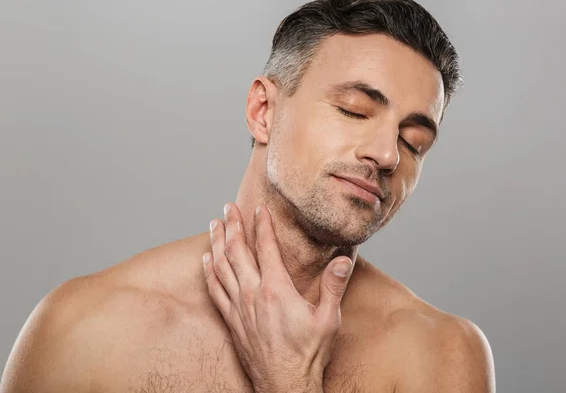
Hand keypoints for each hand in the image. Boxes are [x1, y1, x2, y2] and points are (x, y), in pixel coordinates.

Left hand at [202, 202, 353, 392]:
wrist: (285, 386)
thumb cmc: (308, 355)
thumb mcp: (328, 319)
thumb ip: (334, 285)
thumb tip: (344, 258)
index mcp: (277, 290)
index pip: (266, 248)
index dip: (262, 225)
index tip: (259, 208)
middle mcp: (253, 295)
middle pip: (237, 252)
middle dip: (232, 226)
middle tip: (228, 207)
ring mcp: (239, 308)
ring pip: (221, 267)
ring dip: (217, 243)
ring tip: (214, 224)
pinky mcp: (232, 321)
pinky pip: (215, 290)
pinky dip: (209, 272)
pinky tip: (206, 260)